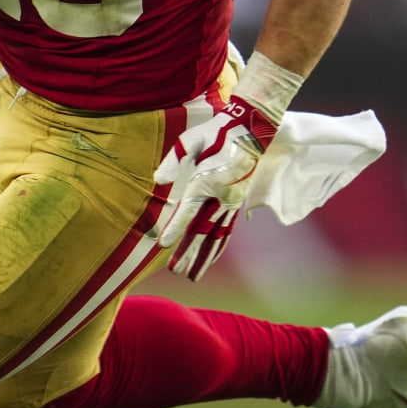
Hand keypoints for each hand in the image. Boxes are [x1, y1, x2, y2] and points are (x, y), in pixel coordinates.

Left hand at [151, 97, 278, 280]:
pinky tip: (211, 259)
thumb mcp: (191, 140)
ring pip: (217, 236)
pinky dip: (219, 247)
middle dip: (189, 252)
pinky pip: (227, 230)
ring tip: (192, 276)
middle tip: (175, 271)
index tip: (164, 245)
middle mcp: (220, 196)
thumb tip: (158, 180)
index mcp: (205, 181)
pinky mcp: (237, 202)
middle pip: (202, 230)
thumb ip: (173, 161)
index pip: (188, 210)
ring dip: (204, 257)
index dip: (175, 228)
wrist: (248, 130)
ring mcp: (231, 202)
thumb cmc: (215, 133)